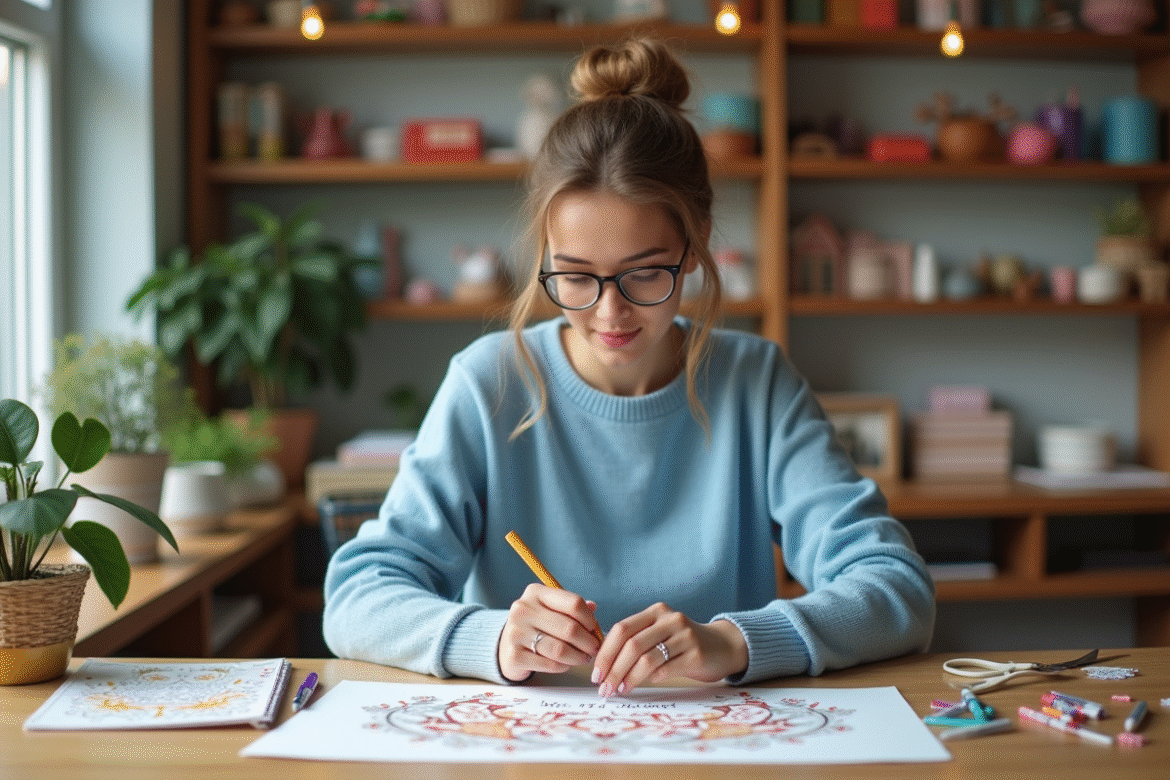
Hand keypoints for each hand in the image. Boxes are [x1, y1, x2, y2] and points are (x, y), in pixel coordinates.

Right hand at [498, 583, 603, 681]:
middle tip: (594, 649)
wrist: (505, 646)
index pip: (573, 603)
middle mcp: (523, 610)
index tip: (594, 629)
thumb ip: (570, 608)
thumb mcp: (550, 609)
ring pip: (560, 649)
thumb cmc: (535, 626)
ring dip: (578, 657)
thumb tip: (593, 608)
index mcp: (535, 593)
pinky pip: (550, 664)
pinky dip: (563, 666)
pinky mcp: (514, 656)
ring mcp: (516, 633)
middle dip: (588, 642)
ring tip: (584, 658)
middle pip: (569, 628)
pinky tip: (566, 664)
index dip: (590, 619)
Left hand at [590, 602, 747, 696]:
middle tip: (604, 688)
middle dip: (614, 669)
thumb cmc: (681, 645)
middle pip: (632, 645)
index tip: (596, 674)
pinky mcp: (697, 653)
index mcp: (656, 611)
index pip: (622, 629)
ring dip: (629, 678)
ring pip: (647, 659)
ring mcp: (685, 635)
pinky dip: (651, 679)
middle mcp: (670, 619)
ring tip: (619, 690)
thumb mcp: (659, 634)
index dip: (605, 653)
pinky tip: (644, 685)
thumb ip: (635, 641)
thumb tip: (602, 664)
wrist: (722, 647)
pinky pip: (666, 669)